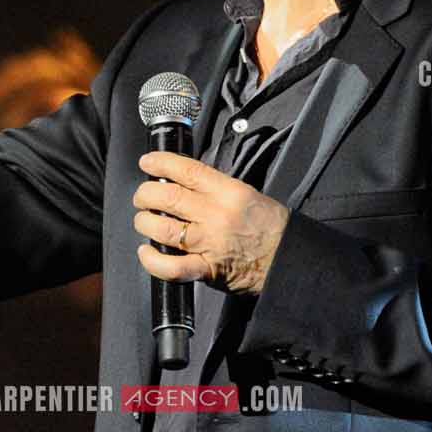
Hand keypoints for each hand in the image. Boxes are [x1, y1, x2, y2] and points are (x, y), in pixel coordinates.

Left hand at [131, 151, 288, 294]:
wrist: (289, 259)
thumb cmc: (270, 227)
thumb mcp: (247, 194)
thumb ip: (215, 188)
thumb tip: (183, 181)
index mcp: (228, 192)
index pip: (187, 170)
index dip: (161, 163)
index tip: (148, 162)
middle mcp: (216, 215)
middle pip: (167, 197)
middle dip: (146, 194)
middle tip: (143, 196)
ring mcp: (209, 243)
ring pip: (162, 229)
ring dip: (145, 223)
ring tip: (145, 221)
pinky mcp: (207, 269)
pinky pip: (171, 267)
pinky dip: (153, 261)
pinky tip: (147, 252)